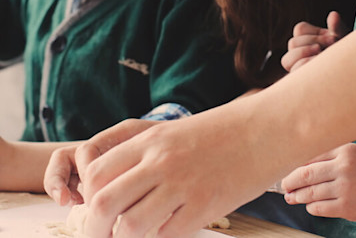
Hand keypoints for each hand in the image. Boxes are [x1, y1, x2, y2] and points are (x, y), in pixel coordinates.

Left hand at [51, 113, 276, 237]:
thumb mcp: (174, 132)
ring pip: (130, 226)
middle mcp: (160, 163)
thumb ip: (142, 156)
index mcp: (150, 141)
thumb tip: (112, 187)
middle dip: (94, 229)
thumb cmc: (222, 131)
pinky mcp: (205, 207)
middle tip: (98, 236)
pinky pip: (167, 234)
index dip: (87, 199)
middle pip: (103, 204)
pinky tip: (168, 230)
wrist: (269, 128)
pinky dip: (161, 237)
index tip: (92, 211)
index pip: (96, 175)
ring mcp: (182, 186)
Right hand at [281, 11, 347, 71]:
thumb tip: (333, 15)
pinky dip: (307, 64)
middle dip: (313, 41)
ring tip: (323, 55)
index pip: (300, 29)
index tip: (333, 37)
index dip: (315, 32)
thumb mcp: (344, 40)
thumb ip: (337, 27)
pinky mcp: (300, 81)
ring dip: (306, 53)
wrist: (351, 72)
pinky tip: (322, 66)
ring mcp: (297, 69)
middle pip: (293, 43)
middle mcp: (299, 54)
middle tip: (332, 44)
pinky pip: (294, 71)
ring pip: (287, 60)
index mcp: (307, 41)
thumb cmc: (345, 56)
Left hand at [281, 143, 355, 223]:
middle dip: (289, 181)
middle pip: (305, 174)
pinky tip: (310, 205)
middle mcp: (344, 167)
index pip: (311, 155)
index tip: (285, 167)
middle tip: (283, 185)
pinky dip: (311, 207)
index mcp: (345, 150)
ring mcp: (345, 188)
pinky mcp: (347, 208)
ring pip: (310, 193)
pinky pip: (319, 208)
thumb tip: (300, 165)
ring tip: (291, 197)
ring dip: (297, 196)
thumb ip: (331, 157)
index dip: (294, 163)